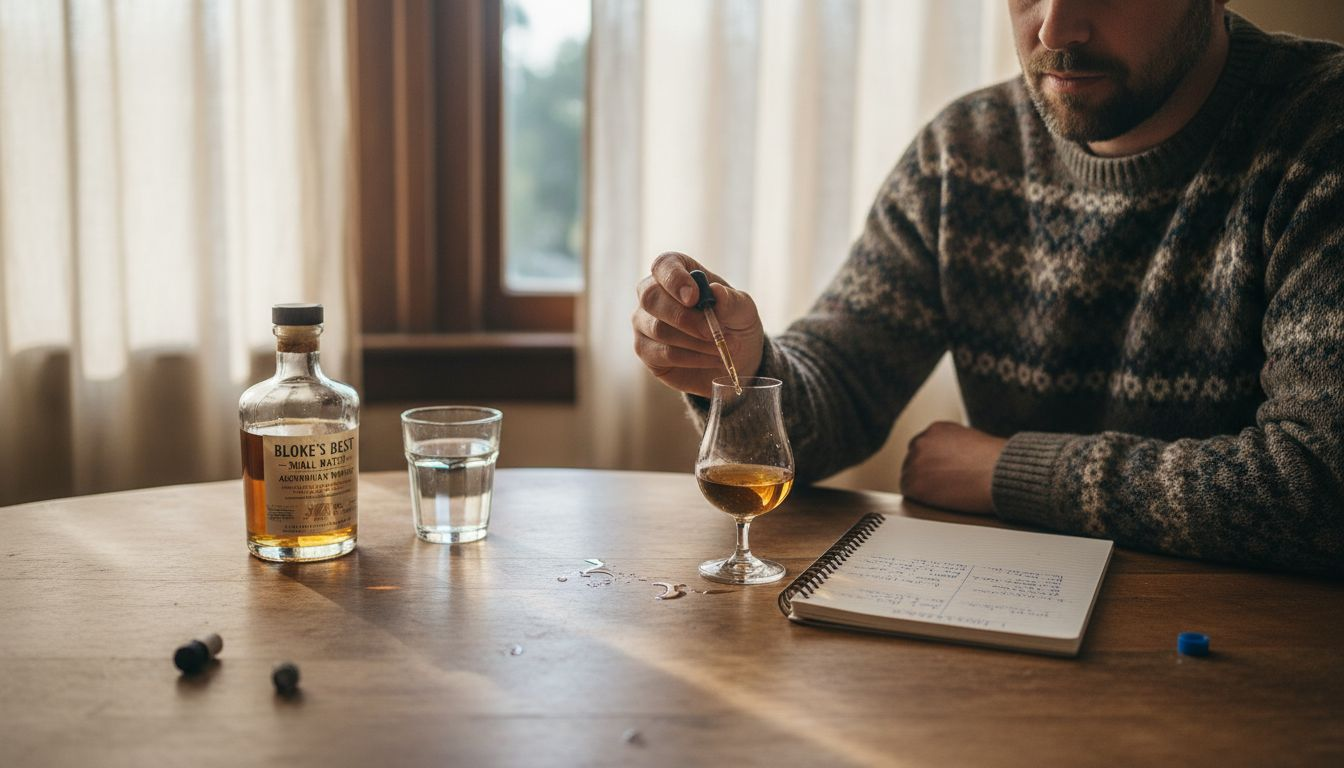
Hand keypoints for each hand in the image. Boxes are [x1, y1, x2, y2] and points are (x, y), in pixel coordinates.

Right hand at [632, 251, 764, 398]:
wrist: (734, 359)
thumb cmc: (734, 324)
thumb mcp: (743, 310)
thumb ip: (731, 300)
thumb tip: (716, 291)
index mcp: (676, 271)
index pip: (663, 265)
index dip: (675, 279)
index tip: (695, 297)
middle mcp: (653, 293)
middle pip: (650, 298)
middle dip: (684, 317)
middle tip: (712, 332)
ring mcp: (644, 322)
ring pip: (658, 329)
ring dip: (695, 342)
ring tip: (722, 348)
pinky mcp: (646, 350)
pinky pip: (663, 354)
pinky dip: (692, 358)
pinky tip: (712, 358)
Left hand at [900, 421, 1007, 513]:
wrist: (1000, 475)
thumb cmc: (995, 462)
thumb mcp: (971, 441)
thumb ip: (952, 445)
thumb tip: (946, 460)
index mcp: (936, 429)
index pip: (922, 447)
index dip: (930, 462)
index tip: (939, 472)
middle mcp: (922, 441)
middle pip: (912, 461)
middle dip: (924, 473)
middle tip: (942, 485)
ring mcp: (915, 461)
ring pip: (908, 476)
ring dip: (921, 485)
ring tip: (945, 492)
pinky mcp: (914, 482)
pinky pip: (908, 491)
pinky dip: (920, 497)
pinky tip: (938, 499)